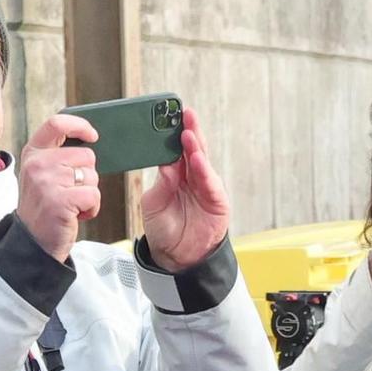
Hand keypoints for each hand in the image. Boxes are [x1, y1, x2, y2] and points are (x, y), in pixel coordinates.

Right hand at [17, 112, 100, 261]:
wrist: (33, 240)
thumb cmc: (45, 206)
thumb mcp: (42, 175)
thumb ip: (58, 157)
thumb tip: (89, 142)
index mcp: (33, 152)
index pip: (56, 124)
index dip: (79, 125)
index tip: (93, 135)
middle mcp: (37, 164)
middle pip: (87, 156)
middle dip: (88, 176)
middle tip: (72, 192)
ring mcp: (46, 181)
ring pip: (92, 177)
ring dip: (90, 194)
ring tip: (71, 204)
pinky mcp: (59, 201)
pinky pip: (94, 195)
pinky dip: (92, 208)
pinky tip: (76, 215)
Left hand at [141, 107, 229, 271]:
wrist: (176, 257)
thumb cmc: (164, 229)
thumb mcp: (154, 203)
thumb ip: (162, 184)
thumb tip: (167, 166)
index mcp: (175, 174)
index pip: (175, 148)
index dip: (172, 132)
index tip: (166, 115)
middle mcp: (192, 178)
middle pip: (192, 150)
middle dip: (188, 131)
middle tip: (183, 113)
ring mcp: (206, 189)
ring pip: (202, 163)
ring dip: (196, 147)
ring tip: (187, 134)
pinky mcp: (217, 202)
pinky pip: (211, 184)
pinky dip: (205, 171)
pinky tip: (197, 160)